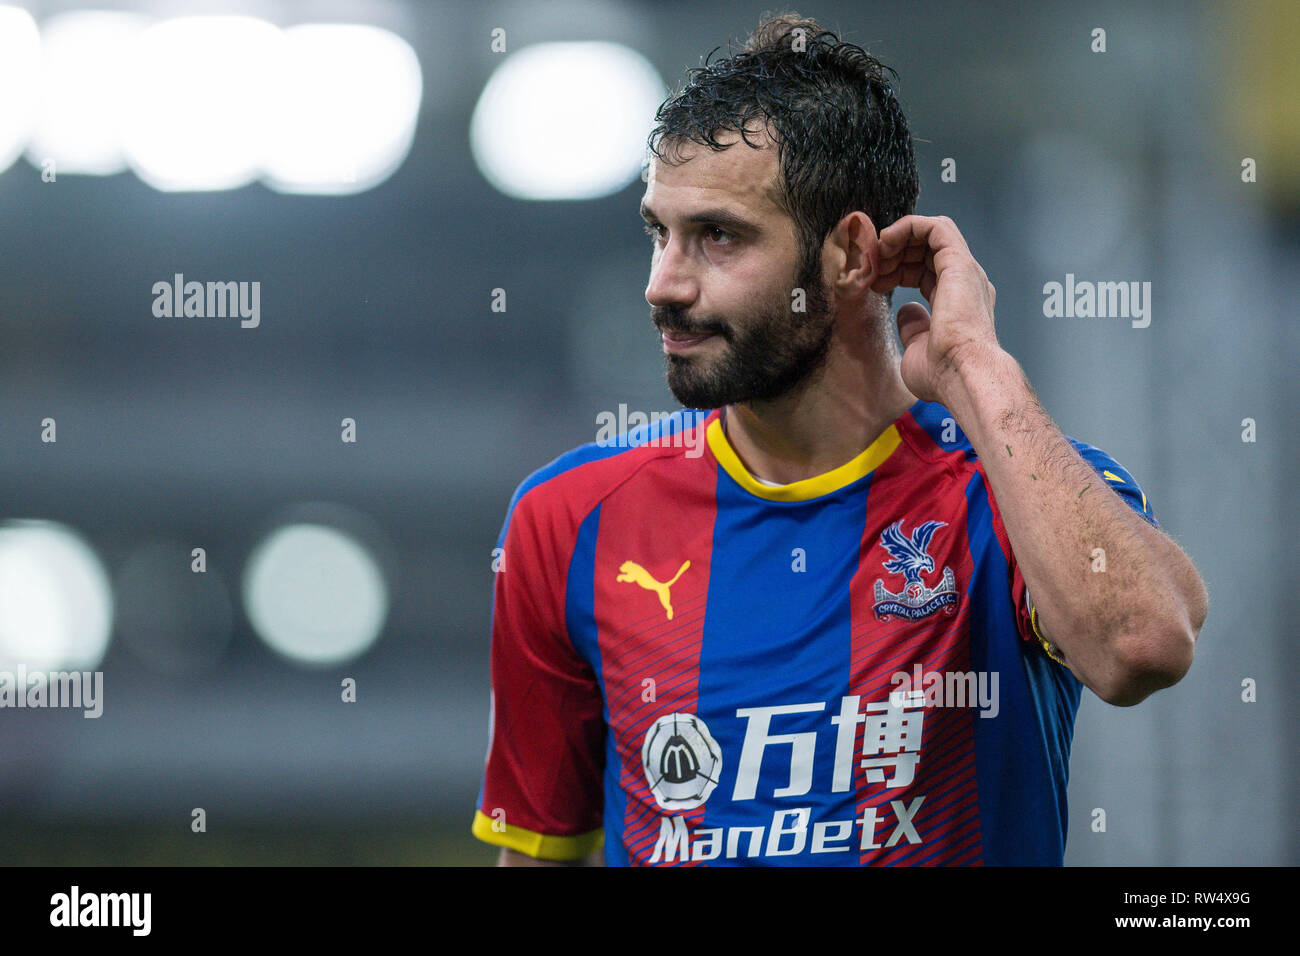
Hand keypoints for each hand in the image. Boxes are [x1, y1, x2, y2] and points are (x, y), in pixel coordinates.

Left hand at [871, 215, 1002, 402]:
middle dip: (894, 254)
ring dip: (899, 239)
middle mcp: (966, 283)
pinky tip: (887, 241)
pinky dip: (909, 227)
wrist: (963, 375)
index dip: (897, 272)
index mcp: (959, 302)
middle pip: (927, 251)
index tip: (875, 284)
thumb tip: (906, 311)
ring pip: (932, 234)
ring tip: (877, 254)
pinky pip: (936, 227)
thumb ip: (913, 327)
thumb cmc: (944, 374)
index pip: (927, 272)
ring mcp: (965, 271)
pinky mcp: (959, 262)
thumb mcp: (917, 349)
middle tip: (871, 269)